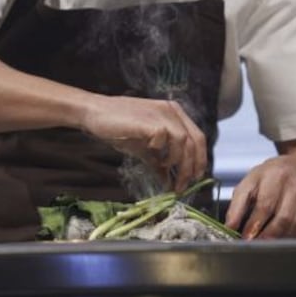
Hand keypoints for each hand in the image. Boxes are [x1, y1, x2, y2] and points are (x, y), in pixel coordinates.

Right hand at [84, 94, 206, 192]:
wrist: (95, 113)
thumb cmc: (118, 127)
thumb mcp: (144, 147)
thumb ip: (159, 161)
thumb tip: (169, 182)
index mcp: (174, 112)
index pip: (198, 136)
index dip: (200, 159)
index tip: (195, 178)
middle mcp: (171, 110)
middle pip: (195, 141)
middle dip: (191, 167)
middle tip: (183, 185)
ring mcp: (161, 113)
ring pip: (184, 141)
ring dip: (179, 163)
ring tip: (168, 174)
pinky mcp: (149, 121)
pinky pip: (164, 139)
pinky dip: (162, 153)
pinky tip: (155, 159)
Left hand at [225, 156, 295, 238]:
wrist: (295, 170)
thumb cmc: (267, 179)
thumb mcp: (248, 183)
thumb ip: (237, 205)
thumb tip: (229, 227)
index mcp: (274, 175)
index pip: (265, 203)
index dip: (255, 223)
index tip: (245, 237)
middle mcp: (293, 185)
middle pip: (283, 217)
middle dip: (267, 235)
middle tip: (255, 245)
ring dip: (280, 238)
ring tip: (266, 243)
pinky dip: (293, 237)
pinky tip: (281, 237)